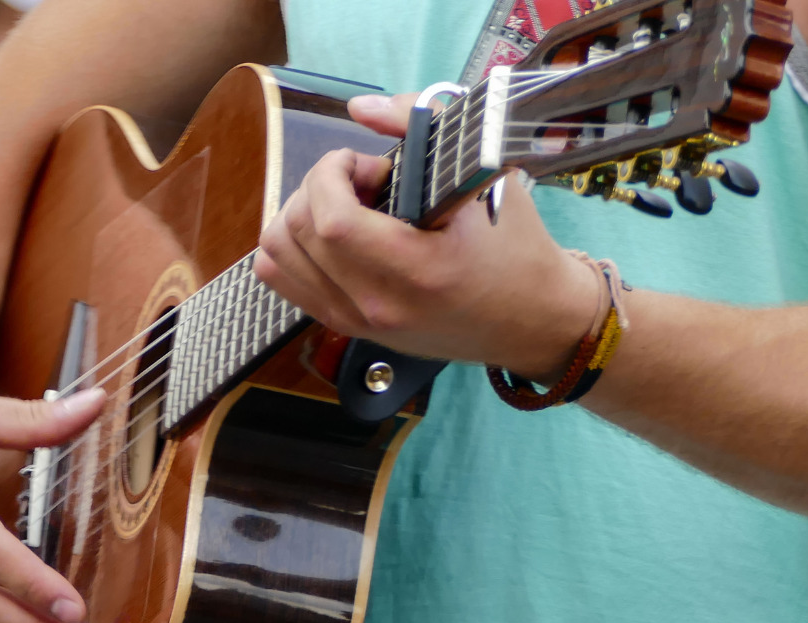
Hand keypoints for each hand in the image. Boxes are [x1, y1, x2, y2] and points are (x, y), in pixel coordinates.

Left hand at [254, 93, 599, 381]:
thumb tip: (361, 108)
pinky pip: (283, 280)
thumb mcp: (482, 176)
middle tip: (363, 182)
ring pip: (277, 256)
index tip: (365, 162)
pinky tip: (334, 234)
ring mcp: (357, 322)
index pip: (331, 221)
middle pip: (297, 232)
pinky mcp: (347, 328)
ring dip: (302, 215)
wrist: (530, 320)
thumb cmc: (514, 247)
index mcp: (417, 271)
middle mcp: (379, 304)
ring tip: (347, 207)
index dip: (332, 173)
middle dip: (319, 187)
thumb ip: (421, 129)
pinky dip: (295, 245)